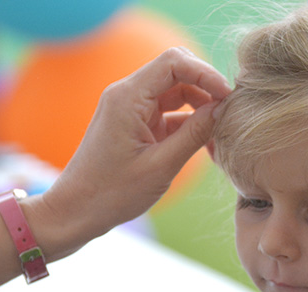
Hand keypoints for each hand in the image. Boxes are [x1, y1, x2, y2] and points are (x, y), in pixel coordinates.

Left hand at [26, 47, 231, 258]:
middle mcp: (128, 95)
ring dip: (202, 111)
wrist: (77, 211)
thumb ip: (194, 134)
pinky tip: (208, 148)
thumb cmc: (112, 193)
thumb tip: (222, 109)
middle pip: (178, 73)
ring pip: (178, 94)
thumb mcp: (161, 166)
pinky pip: (171, 114)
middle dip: (207, 90)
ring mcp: (132, 110)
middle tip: (230, 115)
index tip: (229, 97)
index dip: (206, 73)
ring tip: (221, 139)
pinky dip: (191, 126)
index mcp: (128, 97)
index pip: (174, 62)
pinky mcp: (137, 125)